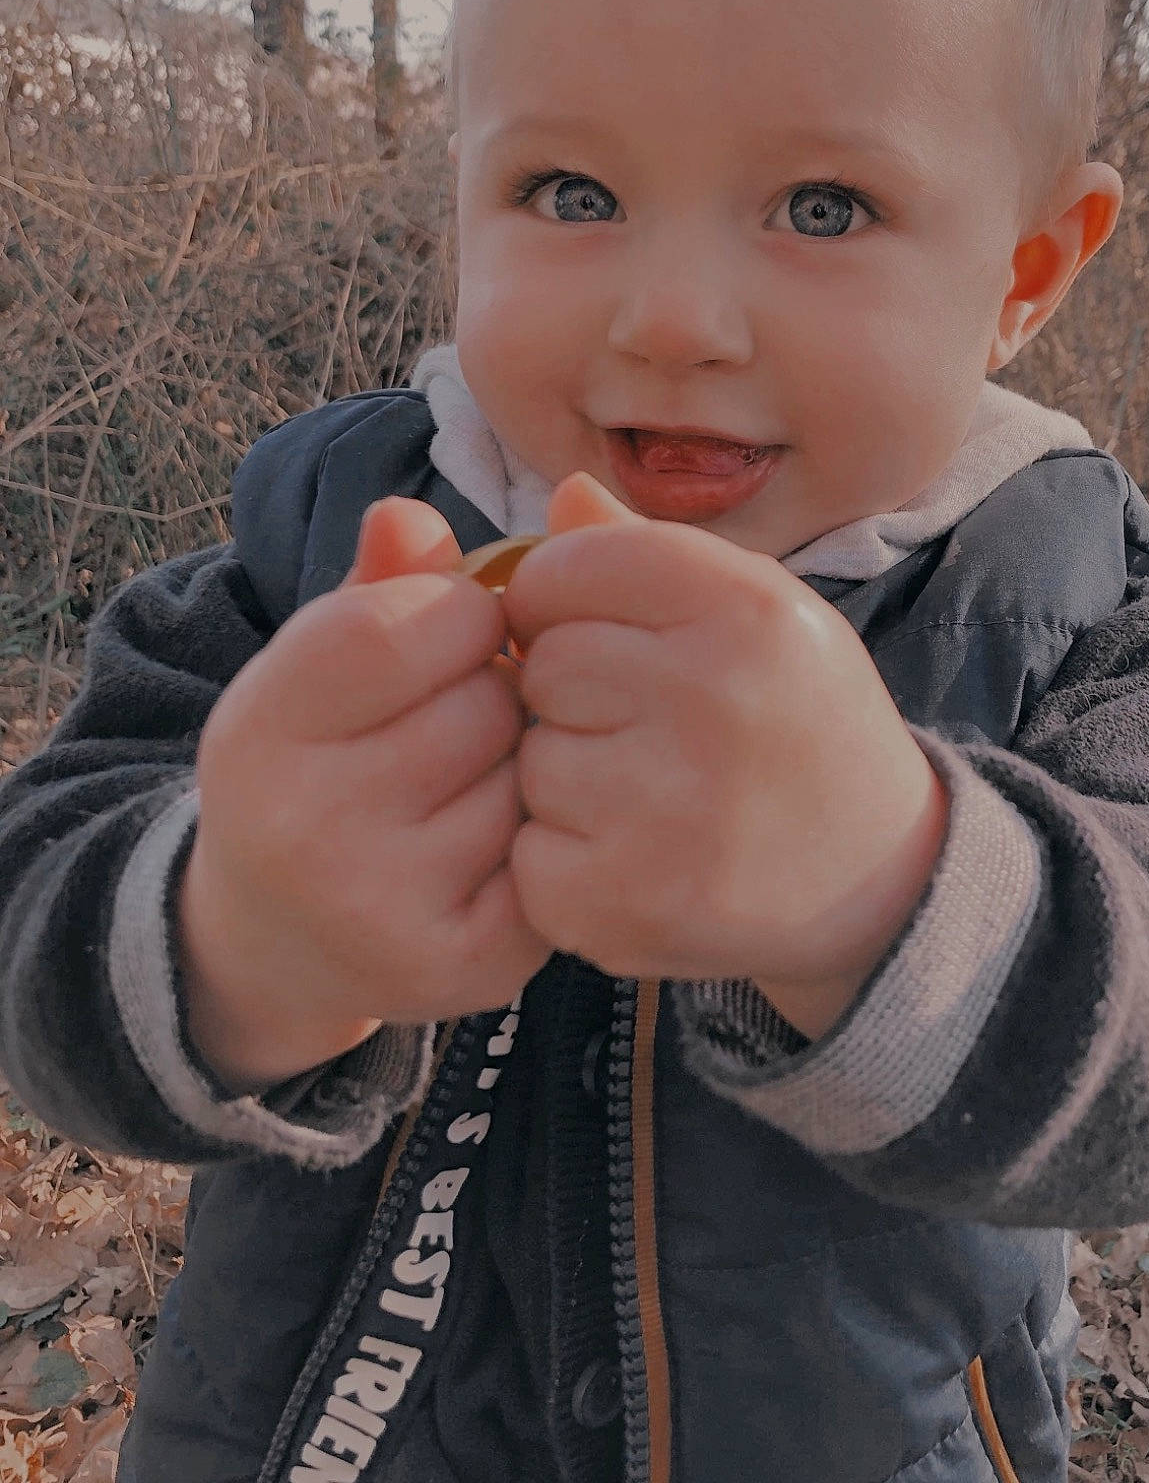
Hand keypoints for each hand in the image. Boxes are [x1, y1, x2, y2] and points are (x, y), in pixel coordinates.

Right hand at [179, 496, 551, 1091]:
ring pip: (531, 776)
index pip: (403, 624)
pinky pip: (554, 853)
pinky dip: (544, 836)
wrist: (280, 938)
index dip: (461, 611)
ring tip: (476, 780)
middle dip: (497, 690)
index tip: (457, 631)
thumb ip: (376, 584)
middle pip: (485, 702)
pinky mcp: (461, 968)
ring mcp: (382, 909)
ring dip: (528, 762)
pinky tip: (500, 841)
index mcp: (259, 731)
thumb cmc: (321, 761)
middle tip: (464, 717)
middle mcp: (306, 828)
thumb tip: (410, 514)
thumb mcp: (317, 667)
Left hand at [505, 476, 947, 1036]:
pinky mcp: (629, 901)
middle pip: (544, 663)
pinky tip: (638, 859)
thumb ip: (652, 553)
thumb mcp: (756, 613)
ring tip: (652, 797)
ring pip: (532, 762)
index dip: (563, 602)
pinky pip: (531, 854)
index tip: (602, 636)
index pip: (567, 565)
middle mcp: (714, 695)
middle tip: (641, 729)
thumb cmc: (797, 721)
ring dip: (567, 783)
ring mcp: (669, 806)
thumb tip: (563, 494)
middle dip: (570, 696)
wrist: (883, 876)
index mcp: (746, 605)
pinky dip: (564, 864)